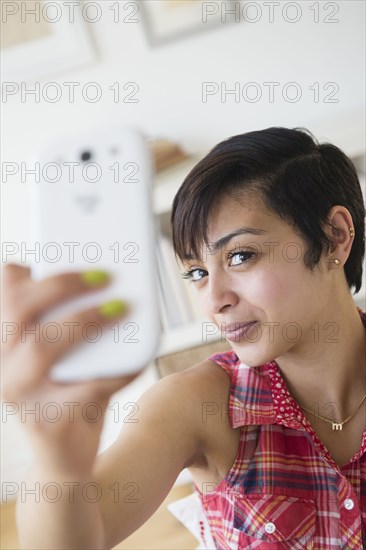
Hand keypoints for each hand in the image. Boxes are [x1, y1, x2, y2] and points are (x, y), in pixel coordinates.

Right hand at [1, 264, 140, 475]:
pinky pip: (86, 387)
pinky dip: (117, 370)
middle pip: (20, 310)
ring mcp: (23, 395)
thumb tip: (115, 283)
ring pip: (43, 346)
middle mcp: (4, 365)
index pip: (5, 290)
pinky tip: (137, 360)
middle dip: (64, 285)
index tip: (62, 250)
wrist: (64, 463)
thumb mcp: (65, 356)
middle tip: (104, 276)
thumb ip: (75, 322)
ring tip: (121, 308)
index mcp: (7, 342)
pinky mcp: (49, 422)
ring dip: (86, 321)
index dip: (28, 269)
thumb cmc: (69, 394)